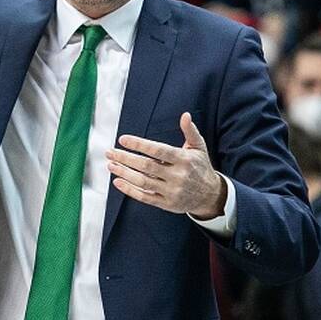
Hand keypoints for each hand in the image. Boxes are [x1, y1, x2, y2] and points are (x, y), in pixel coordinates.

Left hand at [106, 112, 227, 220]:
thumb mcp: (199, 147)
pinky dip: (130, 190)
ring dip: (124, 173)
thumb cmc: (200, 167)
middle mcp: (177, 175)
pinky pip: (145, 197)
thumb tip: (185, 115)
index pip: (158, 150)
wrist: (210, 195)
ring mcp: (171, 191)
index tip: (123, 139)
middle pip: (146, 166)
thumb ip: (190, 131)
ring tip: (111, 165)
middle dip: (125, 158)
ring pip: (143, 182)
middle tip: (110, 152)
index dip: (139, 145)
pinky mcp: (166, 204)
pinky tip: (118, 181)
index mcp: (184, 159)